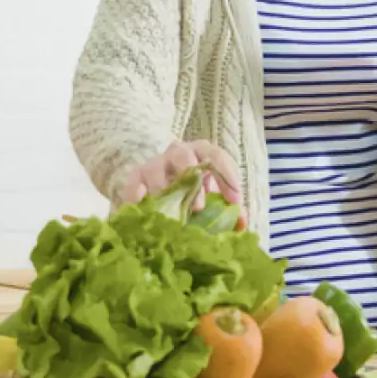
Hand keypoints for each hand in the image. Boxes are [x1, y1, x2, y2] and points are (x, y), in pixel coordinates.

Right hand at [123, 140, 244, 222]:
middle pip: (184, 157)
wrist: (161, 185)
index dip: (227, 176)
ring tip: (170, 213)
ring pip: (156, 168)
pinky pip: (134, 181)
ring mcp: (156, 163)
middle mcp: (178, 152)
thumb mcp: (213, 194)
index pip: (217, 156)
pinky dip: (136, 192)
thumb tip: (241, 225)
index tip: (234, 200)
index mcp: (202, 152)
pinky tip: (139, 204)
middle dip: (192, 180)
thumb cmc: (194, 190)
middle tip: (199, 208)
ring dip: (164, 189)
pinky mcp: (136, 176)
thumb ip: (228, 208)